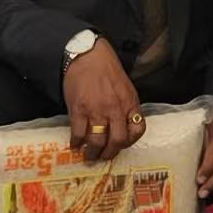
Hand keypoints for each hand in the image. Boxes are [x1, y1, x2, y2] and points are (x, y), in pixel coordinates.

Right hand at [61, 37, 142, 157]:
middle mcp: (115, 110)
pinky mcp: (79, 111)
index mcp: (130, 103)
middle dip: (109, 154)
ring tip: (88, 155)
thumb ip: (126, 107)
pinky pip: (78, 134)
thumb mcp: (126, 88)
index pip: (138, 130)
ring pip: (97, 142)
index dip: (130, 142)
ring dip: (92, 153)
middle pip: (117, 141)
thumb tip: (123, 127)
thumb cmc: (108, 71)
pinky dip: (76, 143)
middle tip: (102, 157)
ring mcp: (97, 111)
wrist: (88, 56)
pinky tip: (75, 145)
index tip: (121, 145)